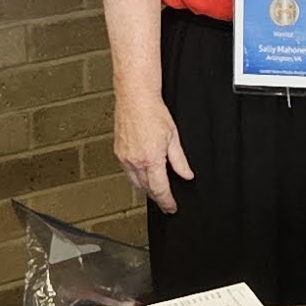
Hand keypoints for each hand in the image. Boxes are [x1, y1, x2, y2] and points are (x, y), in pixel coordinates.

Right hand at [116, 92, 192, 211]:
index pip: (160, 189)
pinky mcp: (118, 152)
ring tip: (156, 190)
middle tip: (166, 202)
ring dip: (146, 188)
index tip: (171, 207)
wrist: (135, 98)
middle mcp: (135, 160)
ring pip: (135, 182)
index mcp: (151, 159)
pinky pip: (127, 172)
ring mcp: (125, 157)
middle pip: (147, 188)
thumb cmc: (153, 112)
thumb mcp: (173, 138)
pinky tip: (143, 174)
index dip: (167, 201)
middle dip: (157, 197)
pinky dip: (136, 177)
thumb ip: (180, 161)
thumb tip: (186, 175)